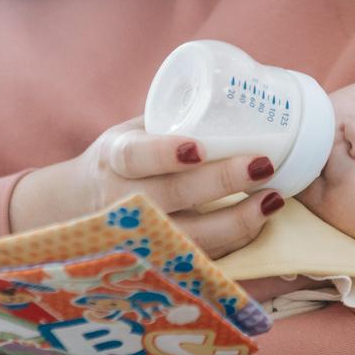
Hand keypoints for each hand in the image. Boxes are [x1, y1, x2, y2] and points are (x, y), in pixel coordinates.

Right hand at [9, 116, 284, 257]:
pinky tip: (261, 222)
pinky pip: (200, 257)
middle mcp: (122, 201)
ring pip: (190, 236)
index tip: (198, 147)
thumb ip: (172, 121)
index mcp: (115, 160)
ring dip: (237, 220)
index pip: (135, 157)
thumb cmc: (126, 161)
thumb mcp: (133, 134)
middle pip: (172, 195)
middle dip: (221, 181)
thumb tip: (242, 93)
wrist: (81, 209)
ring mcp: (140, 237)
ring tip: (273, 199)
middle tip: (263, 164)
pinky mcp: (158, 261)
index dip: (165, 154)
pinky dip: (235, 242)